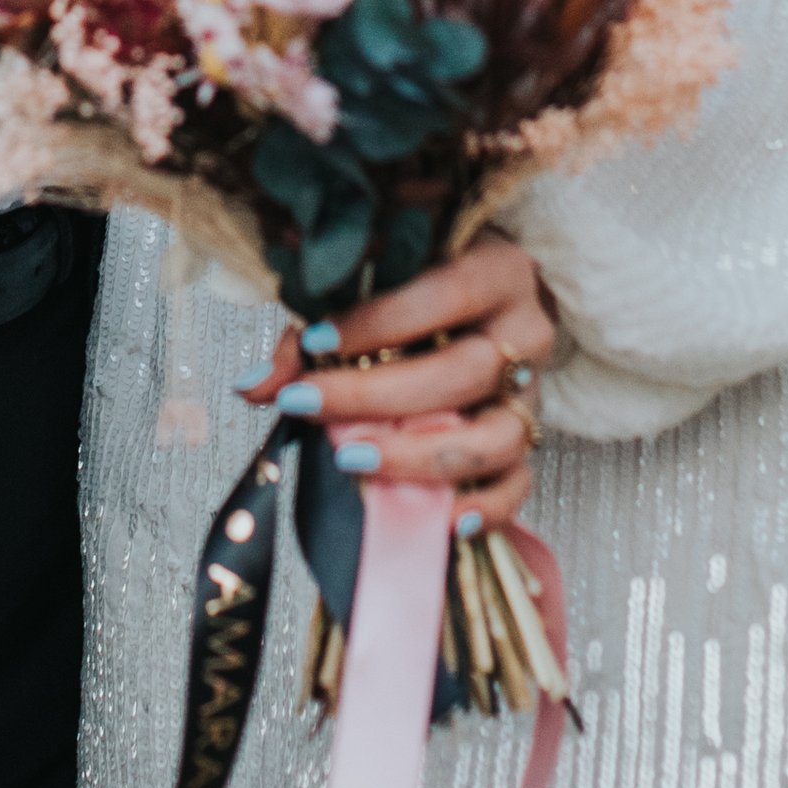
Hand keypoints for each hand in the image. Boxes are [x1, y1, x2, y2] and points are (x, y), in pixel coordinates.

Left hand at [238, 236, 557, 524]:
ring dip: (419, 456)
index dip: (377, 321)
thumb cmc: (416, 286)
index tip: (313, 342)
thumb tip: (252, 385)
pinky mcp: (531, 439)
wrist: (484, 302)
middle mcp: (527, 330)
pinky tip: (443, 519)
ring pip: (496, 437)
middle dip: (376, 396)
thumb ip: (314, 333)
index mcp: (496, 268)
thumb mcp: (371, 285)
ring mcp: (535, 391)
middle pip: (461, 373)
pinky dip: (488, 507)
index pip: (443, 294)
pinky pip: (520, 482)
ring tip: (351, 459)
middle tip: (307, 406)